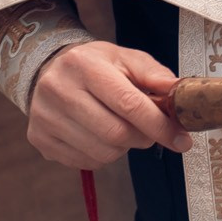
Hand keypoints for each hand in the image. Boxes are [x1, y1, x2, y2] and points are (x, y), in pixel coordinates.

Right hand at [26, 40, 191, 168]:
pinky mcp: (40, 139)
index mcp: (85, 65)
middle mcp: (59, 90)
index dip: (159, 125)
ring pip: (102, 153)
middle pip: (116, 133)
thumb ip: (154, 74)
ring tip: (120, 128)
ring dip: (123, 147)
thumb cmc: (93, 65)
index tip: (182, 140)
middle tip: (149, 131)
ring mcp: (46, 117)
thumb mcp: (124, 58)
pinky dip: (102, 155)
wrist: (47, 68)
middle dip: (143, 137)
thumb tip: (179, 92)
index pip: (128, 103)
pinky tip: (99, 136)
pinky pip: (85, 162)